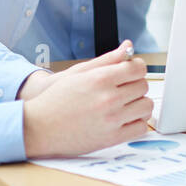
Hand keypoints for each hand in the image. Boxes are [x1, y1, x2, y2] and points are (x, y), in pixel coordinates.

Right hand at [22, 41, 151, 157]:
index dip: (137, 69)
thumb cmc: (56, 99)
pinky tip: (127, 120)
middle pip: (143, 86)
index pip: (138, 68)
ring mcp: (112, 119)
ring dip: (140, 104)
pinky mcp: (112, 138)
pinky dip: (137, 123)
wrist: (38, 127)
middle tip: (125, 90)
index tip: (132, 73)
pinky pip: (140, 128)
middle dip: (136, 86)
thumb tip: (128, 46)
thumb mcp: (79, 73)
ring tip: (128, 105)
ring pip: (146, 106)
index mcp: (101, 78)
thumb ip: (108, 59)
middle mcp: (109, 98)